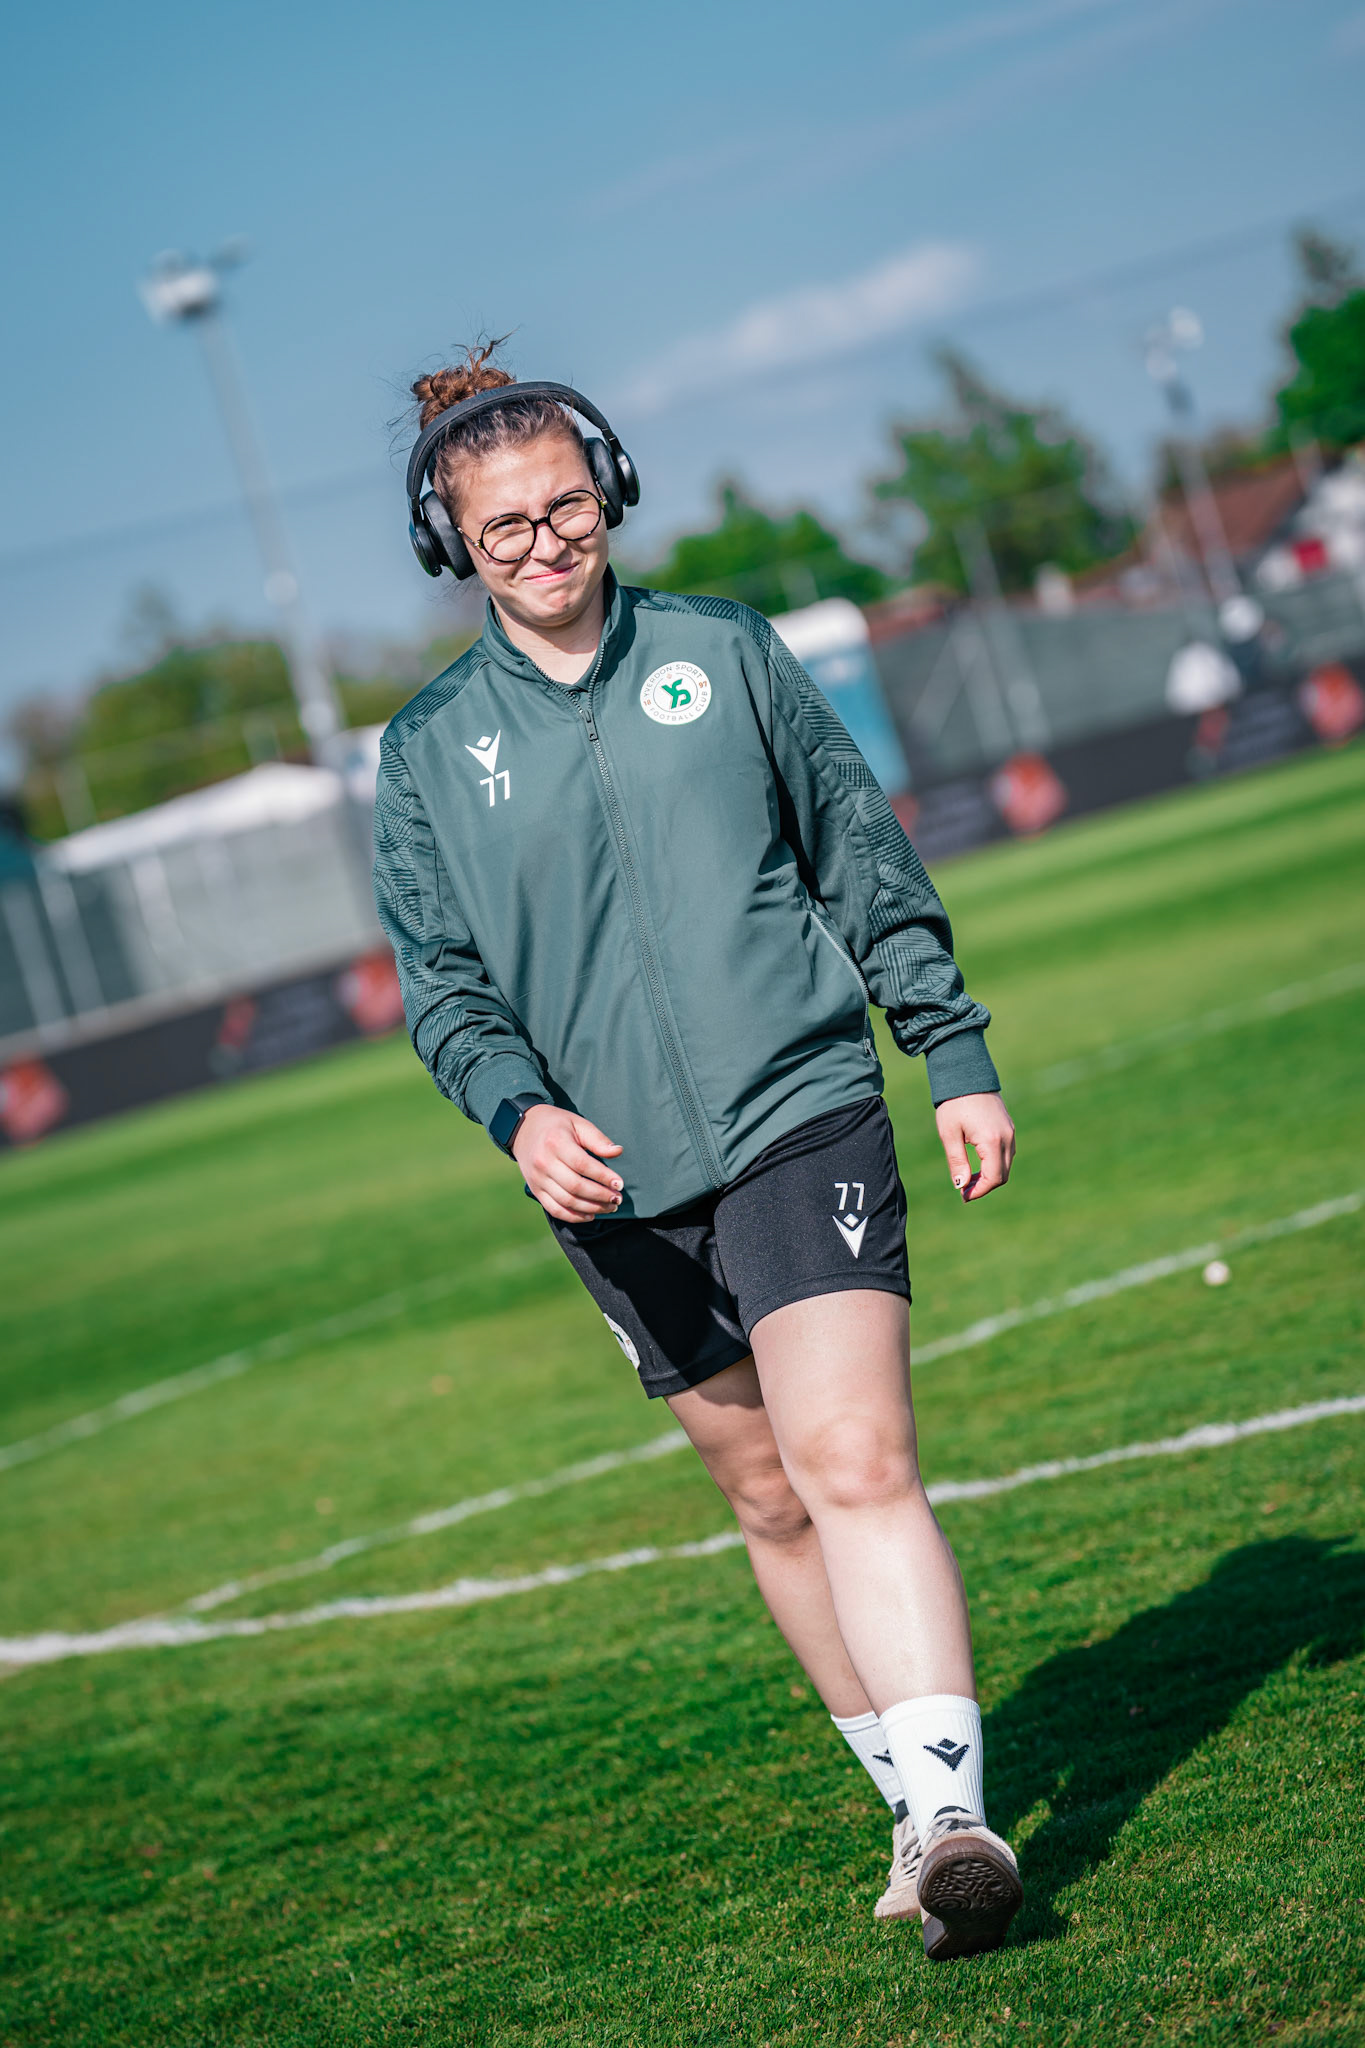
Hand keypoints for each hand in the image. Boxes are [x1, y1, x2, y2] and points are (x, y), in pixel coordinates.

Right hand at [511, 1106, 623, 1222]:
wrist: (523, 1129)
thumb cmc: (557, 1125)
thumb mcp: (578, 1123)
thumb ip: (597, 1139)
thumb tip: (618, 1152)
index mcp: (556, 1142)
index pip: (583, 1165)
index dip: (603, 1177)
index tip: (620, 1183)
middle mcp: (544, 1162)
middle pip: (576, 1186)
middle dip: (600, 1196)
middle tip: (617, 1198)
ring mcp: (538, 1178)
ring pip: (567, 1201)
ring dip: (591, 1208)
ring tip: (609, 1207)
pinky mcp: (535, 1190)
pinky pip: (554, 1209)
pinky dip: (573, 1216)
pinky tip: (590, 1215)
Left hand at [935, 1092, 1015, 1203]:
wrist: (967, 1074)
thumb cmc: (954, 1103)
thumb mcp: (949, 1134)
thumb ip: (956, 1161)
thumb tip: (961, 1186)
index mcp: (992, 1141)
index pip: (994, 1178)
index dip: (979, 1191)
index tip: (963, 1196)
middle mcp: (1007, 1138)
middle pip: (1002, 1175)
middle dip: (984, 1186)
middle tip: (964, 1190)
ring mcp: (1010, 1132)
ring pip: (1006, 1165)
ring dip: (990, 1176)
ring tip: (968, 1178)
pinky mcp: (1008, 1128)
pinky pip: (1006, 1153)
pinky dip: (994, 1164)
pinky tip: (977, 1164)